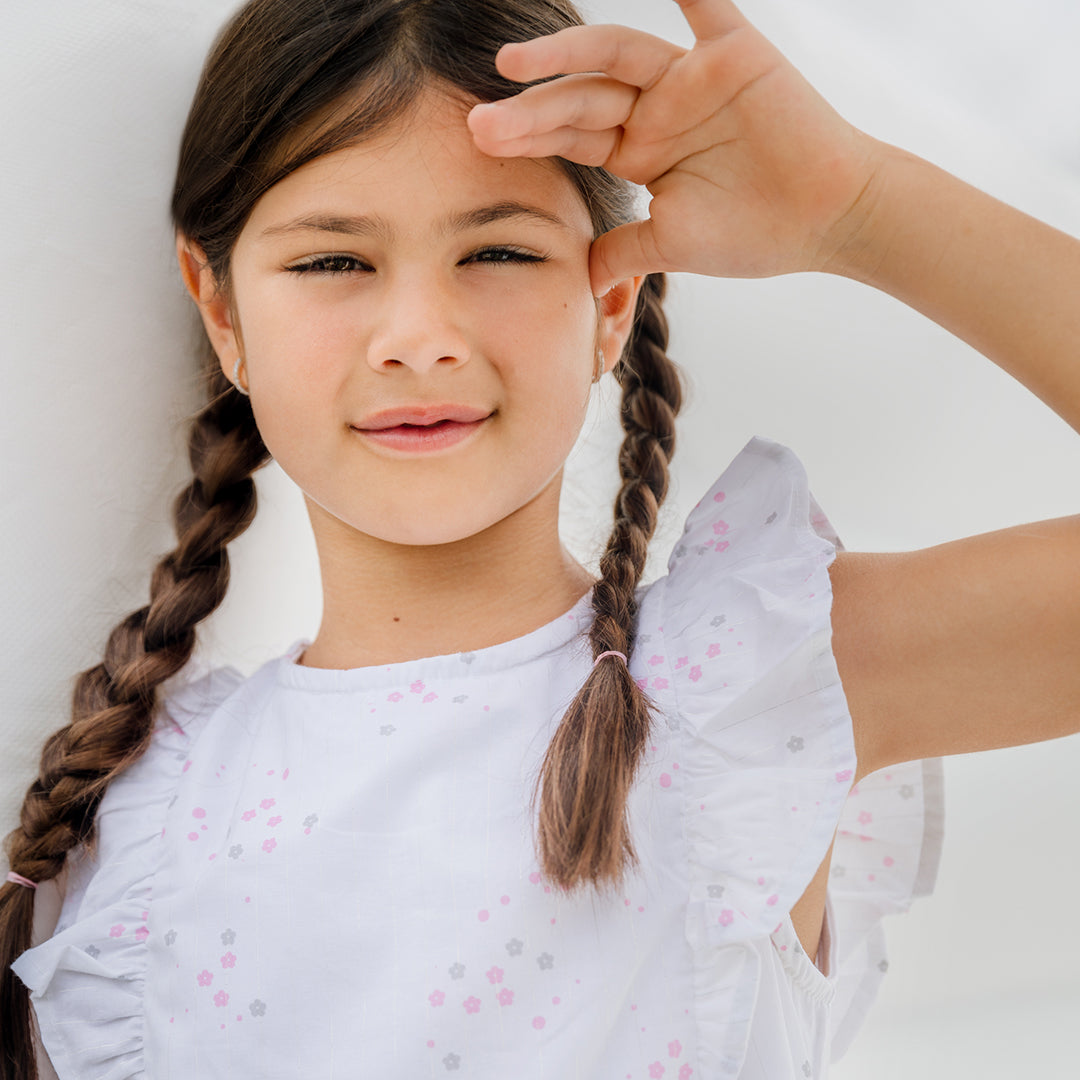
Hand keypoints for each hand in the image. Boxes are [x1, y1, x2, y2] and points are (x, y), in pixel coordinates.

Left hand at [467, 0, 885, 295]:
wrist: (828, 220)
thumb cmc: (754, 235)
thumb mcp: (672, 247)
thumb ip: (622, 251)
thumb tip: (580, 278)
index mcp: (639, 153)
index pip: (570, 138)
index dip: (526, 137)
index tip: (479, 140)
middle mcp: (657, 111)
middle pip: (581, 100)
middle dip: (530, 111)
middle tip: (480, 120)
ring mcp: (691, 80)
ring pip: (617, 57)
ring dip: (568, 53)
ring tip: (514, 63)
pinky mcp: (735, 55)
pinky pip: (707, 6)